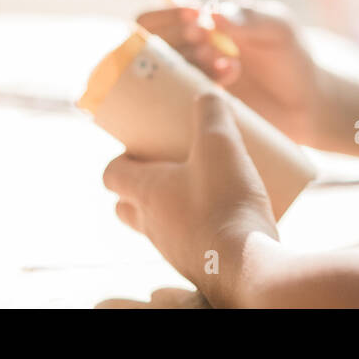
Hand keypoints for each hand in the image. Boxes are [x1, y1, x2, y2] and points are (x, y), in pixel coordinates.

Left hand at [102, 93, 276, 306]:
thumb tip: (207, 94)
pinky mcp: (195, 263)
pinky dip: (195, 226)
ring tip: (201, 187)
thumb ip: (212, 113)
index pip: (111, 175)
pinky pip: (185, 241)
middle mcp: (151, 223)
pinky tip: (223, 215)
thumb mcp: (221, 144)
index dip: (120, 159)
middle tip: (168, 167)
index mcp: (146, 192)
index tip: (140, 148)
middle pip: (126, 205)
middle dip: (140, 186)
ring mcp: (171, 248)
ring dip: (169, 206)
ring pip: (156, 224)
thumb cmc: (225, 201)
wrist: (247, 263)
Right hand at [135, 0, 326, 145]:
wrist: (308, 106)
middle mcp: (187, 55)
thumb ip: (249, 17)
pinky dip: (196, 89)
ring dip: (190, 63)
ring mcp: (189, 86)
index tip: (195, 17)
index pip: (155, 17)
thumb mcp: (278, 28)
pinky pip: (176, 104)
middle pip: (149, 44)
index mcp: (200, 27)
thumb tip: (211, 15)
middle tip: (210, 42)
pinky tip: (227, 86)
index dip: (166, 15)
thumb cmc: (293, 59)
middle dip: (178, 39)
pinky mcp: (196, 113)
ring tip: (230, 66)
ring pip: (163, 73)